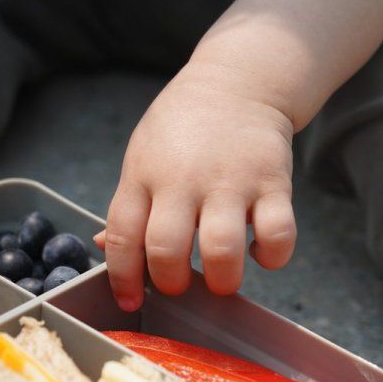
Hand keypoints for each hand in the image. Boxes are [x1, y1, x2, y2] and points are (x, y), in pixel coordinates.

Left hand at [96, 61, 296, 310]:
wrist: (238, 80)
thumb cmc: (183, 130)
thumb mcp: (143, 157)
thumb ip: (129, 206)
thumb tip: (104, 248)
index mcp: (144, 175)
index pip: (121, 236)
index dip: (122, 279)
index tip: (131, 300)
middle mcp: (184, 179)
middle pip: (167, 249)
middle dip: (172, 284)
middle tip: (181, 285)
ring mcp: (231, 181)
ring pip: (222, 250)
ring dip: (221, 281)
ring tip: (222, 279)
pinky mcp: (274, 182)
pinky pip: (278, 236)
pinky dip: (271, 258)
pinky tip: (259, 252)